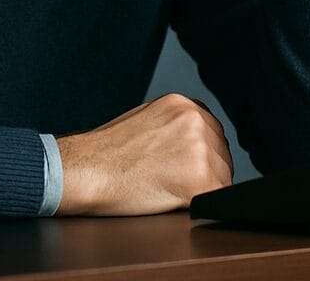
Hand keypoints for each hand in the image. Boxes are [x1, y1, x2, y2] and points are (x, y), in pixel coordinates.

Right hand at [55, 93, 232, 215]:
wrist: (87, 169)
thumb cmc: (107, 152)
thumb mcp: (146, 120)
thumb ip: (175, 125)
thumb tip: (197, 144)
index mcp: (182, 103)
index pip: (212, 133)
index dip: (203, 155)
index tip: (189, 167)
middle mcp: (194, 119)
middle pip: (222, 155)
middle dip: (207, 173)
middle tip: (176, 183)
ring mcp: (199, 147)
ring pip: (223, 178)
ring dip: (204, 190)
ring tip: (170, 190)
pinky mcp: (198, 179)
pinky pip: (217, 200)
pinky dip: (201, 206)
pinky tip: (176, 201)